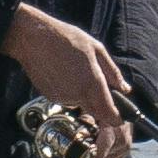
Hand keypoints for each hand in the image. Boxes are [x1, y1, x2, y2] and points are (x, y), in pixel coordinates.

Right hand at [2, 4, 133, 157]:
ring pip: (81, 104)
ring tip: (75, 70)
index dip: (117, 118)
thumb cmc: (66, 39)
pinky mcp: (51, 97)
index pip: (109, 114)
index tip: (121, 116)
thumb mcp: (96, 49)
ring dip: (84, 95)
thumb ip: (113, 72)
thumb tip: (125, 88)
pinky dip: (69, 91)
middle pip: (96, 112)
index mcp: (93, 84)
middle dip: (101, 106)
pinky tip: (64, 73)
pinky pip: (66, 99)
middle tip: (98, 85)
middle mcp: (78, 96)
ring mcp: (63, 98)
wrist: (33, 39)